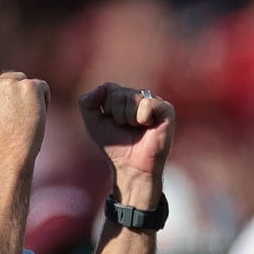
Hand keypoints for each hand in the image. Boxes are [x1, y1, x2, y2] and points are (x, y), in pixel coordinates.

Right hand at [0, 71, 48, 161]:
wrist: (9, 151)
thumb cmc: (0, 139)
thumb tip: (5, 88)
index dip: (6, 100)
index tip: (5, 118)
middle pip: (13, 79)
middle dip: (18, 96)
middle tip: (18, 119)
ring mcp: (11, 83)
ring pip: (27, 83)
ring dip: (30, 98)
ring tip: (25, 118)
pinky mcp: (29, 86)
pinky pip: (43, 87)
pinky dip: (44, 102)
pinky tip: (35, 116)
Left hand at [78, 83, 174, 206]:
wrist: (131, 165)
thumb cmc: (115, 145)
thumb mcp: (93, 122)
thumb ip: (87, 102)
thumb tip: (101, 87)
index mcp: (123, 95)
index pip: (108, 87)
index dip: (106, 108)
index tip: (112, 122)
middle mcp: (139, 95)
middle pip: (118, 93)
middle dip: (116, 115)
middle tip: (125, 127)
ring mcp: (153, 101)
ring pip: (132, 98)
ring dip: (128, 119)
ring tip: (136, 128)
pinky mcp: (166, 109)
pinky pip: (147, 104)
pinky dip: (142, 119)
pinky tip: (148, 127)